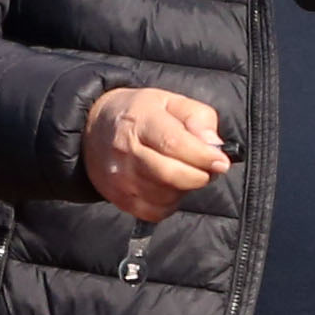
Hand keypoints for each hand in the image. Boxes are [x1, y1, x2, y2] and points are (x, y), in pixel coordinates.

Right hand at [82, 84, 232, 221]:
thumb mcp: (171, 101)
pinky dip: (169, 204)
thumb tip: (213, 144)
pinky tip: (169, 188)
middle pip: (169, 174)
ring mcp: (119, 178)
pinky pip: (153, 212)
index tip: (220, 161)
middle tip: (209, 170)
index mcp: (140, 121)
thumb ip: (198, 117)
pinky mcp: (118, 198)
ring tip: (186, 173)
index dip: (203, 156)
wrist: (94, 128)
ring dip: (185, 189)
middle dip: (199, 176)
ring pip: (164, 196)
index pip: (174, 144)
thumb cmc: (141, 114)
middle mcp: (125, 151)